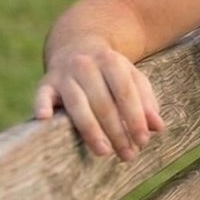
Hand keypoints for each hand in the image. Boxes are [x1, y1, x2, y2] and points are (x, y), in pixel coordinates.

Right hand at [34, 46, 164, 160]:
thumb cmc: (112, 72)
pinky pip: (42, 95)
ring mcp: (64, 74)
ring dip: (91, 130)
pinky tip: (44, 118)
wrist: (77, 45)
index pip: (126, 93)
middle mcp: (86, 65)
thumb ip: (146, 102)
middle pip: (103, 102)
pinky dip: (41, 105)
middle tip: (128, 154)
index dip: (135, 118)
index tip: (143, 140)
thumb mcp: (132, 79)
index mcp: (111, 62)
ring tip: (104, 151)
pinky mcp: (46, 83)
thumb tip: (158, 127)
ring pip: (77, 104)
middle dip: (117, 131)